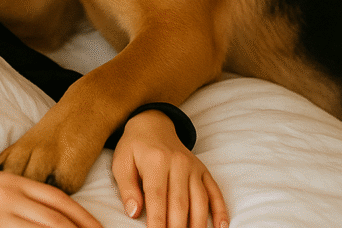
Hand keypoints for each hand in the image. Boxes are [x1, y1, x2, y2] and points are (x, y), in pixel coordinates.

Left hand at [111, 110, 227, 227]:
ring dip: (198, 224)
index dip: (157, 220)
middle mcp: (178, 163)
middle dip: (177, 227)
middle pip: (180, 202)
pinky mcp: (203, 170)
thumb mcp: (121, 162)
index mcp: (156, 161)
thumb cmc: (134, 147)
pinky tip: (220, 227)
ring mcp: (193, 167)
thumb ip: (127, 187)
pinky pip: (215, 192)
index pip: (157, 197)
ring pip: (199, 200)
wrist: (153, 124)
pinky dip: (220, 210)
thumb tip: (134, 212)